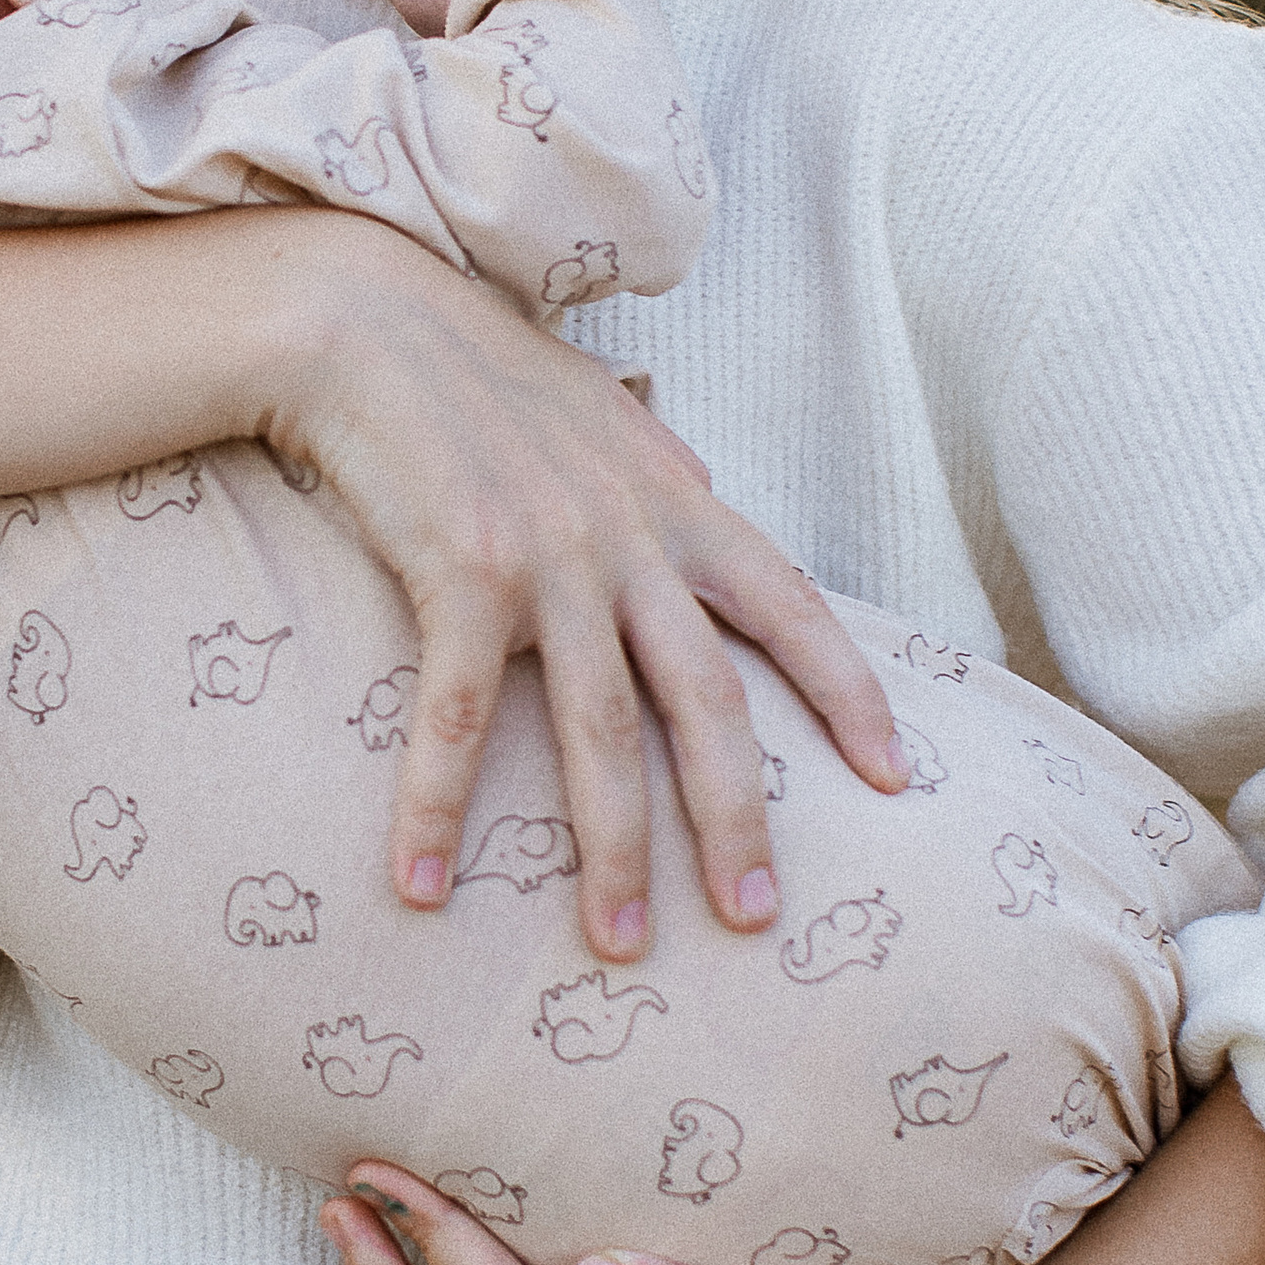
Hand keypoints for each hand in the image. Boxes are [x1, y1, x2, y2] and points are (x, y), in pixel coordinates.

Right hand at [268, 221, 904, 954]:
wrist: (366, 318)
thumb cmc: (475, 369)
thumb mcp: (599, 411)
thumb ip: (658, 463)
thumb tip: (699, 485)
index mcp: (677, 501)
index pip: (792, 606)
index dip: (850, 693)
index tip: (897, 777)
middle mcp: (632, 537)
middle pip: (710, 702)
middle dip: (738, 820)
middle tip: (755, 920)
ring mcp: (551, 558)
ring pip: (602, 730)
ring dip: (612, 849)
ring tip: (620, 945)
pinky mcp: (461, 574)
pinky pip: (460, 716)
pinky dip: (437, 807)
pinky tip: (422, 887)